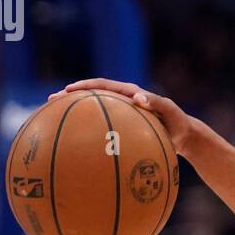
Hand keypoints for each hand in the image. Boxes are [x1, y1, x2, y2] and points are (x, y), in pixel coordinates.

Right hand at [49, 79, 195, 158]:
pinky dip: (90, 135)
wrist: (183, 135)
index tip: (66, 91)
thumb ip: (157, 102)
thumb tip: (139, 99)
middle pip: (90, 97)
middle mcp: (121, 101)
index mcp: (129, 93)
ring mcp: (120, 115)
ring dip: (75, 116)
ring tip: (54, 122)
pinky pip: (102, 130)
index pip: (101, 85)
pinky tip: (77, 148)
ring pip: (93, 114)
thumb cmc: (177, 122)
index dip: (83, 87)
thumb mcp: (170, 110)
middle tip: (50, 102)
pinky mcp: (122, 129)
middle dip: (70, 98)